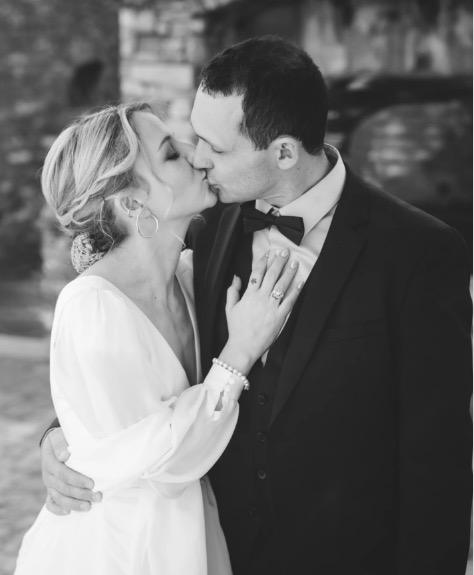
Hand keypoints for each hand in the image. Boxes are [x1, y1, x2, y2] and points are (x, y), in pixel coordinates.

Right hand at [41, 428, 101, 514]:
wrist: (54, 443)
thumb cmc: (61, 438)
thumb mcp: (60, 436)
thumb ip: (61, 444)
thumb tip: (64, 456)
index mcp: (50, 462)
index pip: (64, 474)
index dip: (77, 480)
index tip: (92, 483)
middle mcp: (48, 475)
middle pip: (64, 488)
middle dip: (81, 494)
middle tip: (98, 497)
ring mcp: (49, 484)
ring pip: (59, 498)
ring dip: (74, 504)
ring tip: (89, 507)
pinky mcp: (50, 490)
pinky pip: (50, 503)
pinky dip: (57, 509)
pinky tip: (68, 513)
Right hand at [223, 248, 302, 372]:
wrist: (243, 346)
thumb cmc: (236, 328)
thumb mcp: (230, 308)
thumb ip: (232, 291)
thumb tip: (236, 277)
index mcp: (249, 295)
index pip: (257, 273)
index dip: (264, 261)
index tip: (269, 253)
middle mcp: (261, 298)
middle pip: (271, 275)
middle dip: (279, 261)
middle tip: (285, 251)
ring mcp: (271, 307)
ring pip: (282, 285)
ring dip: (289, 272)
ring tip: (294, 263)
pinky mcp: (279, 317)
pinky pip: (289, 301)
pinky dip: (296, 291)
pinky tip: (301, 282)